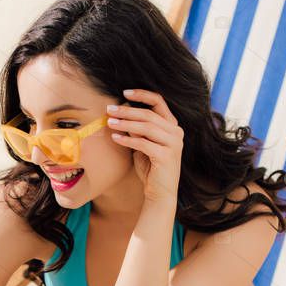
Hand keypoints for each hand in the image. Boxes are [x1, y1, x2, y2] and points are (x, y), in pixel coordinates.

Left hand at [107, 88, 182, 204]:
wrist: (160, 193)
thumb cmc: (151, 168)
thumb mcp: (143, 145)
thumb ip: (137, 131)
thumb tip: (121, 114)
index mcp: (172, 126)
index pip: (159, 102)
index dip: (142, 94)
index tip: (124, 92)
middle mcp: (176, 132)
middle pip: (149, 114)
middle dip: (127, 110)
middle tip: (109, 109)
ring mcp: (173, 144)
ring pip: (146, 127)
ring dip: (125, 123)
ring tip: (109, 122)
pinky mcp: (166, 156)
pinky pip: (143, 143)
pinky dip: (127, 139)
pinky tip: (115, 138)